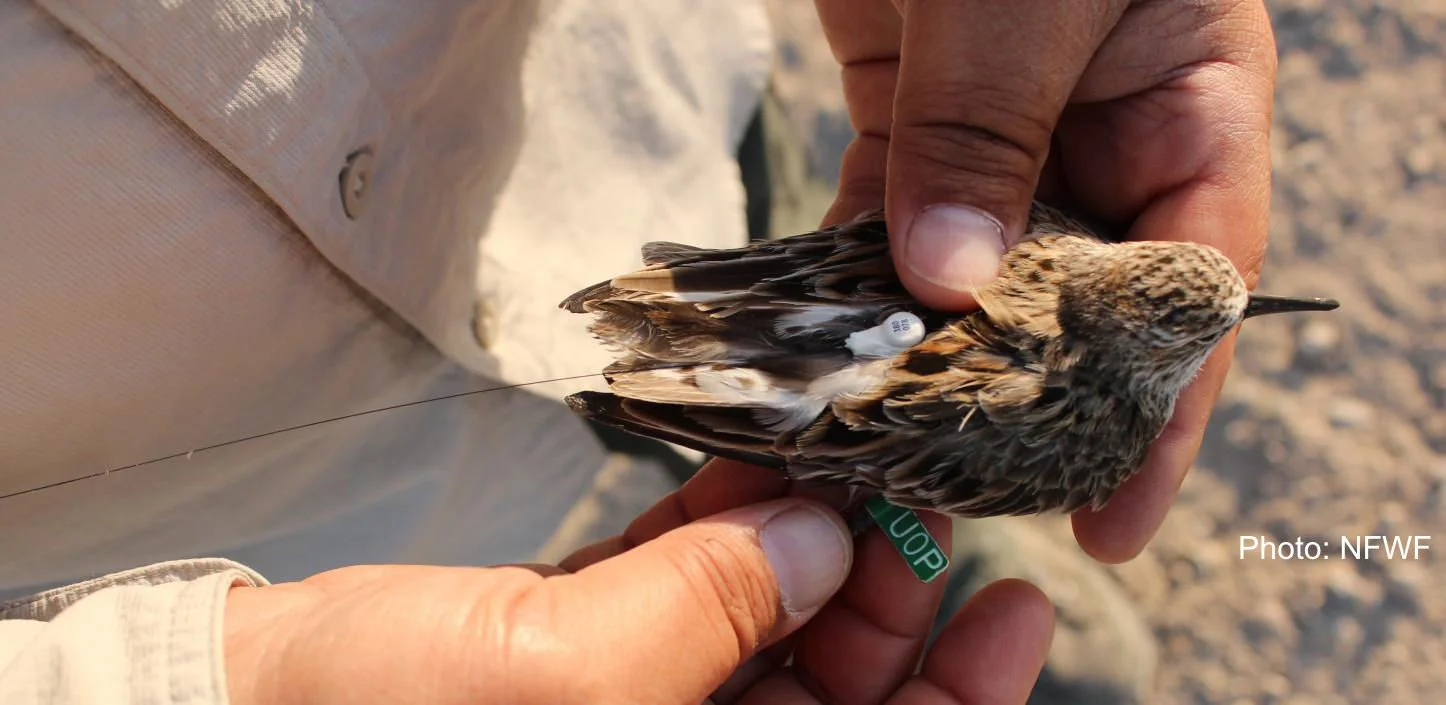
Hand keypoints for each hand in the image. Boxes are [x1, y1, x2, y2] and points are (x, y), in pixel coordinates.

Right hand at [223, 459, 1053, 703]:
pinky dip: (718, 541)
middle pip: (833, 702)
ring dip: (807, 552)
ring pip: (764, 641)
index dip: (959, 699)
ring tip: (848, 464)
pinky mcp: (575, 659)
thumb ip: (711, 609)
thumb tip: (827, 537)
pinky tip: (757, 478)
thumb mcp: (564, 675)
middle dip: (883, 599)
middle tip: (922, 495)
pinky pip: (679, 602)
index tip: (1014, 604)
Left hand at [814, 0, 1276, 561]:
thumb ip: (985, 128)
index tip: (1108, 515)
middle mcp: (1103, 121)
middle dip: (1016, 397)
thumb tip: (947, 281)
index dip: (1158, 408)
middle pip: (1074, 293)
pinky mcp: (909, 97)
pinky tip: (809, 349)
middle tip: (955, 496)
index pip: (1190, 281)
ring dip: (915, 351)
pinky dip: (844, 277)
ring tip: (868, 450)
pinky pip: (883, 209)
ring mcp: (1001, 116)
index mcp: (1189, 94)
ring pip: (969, 264)